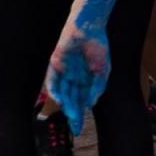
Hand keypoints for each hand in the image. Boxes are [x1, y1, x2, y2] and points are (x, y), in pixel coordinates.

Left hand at [47, 0, 118, 134]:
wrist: (90, 26)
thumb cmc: (98, 45)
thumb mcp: (103, 71)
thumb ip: (97, 87)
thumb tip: (91, 104)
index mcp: (84, 78)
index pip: (80, 101)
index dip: (80, 115)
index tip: (80, 129)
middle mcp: (73, 77)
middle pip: (71, 100)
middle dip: (73, 114)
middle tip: (75, 128)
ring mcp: (64, 70)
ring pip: (62, 92)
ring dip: (66, 105)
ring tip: (71, 116)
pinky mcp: (56, 62)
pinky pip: (52, 79)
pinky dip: (55, 90)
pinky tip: (61, 100)